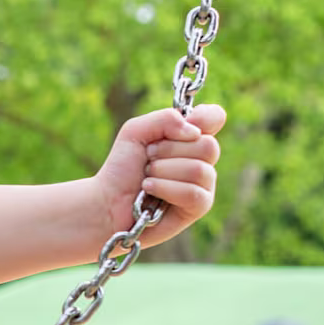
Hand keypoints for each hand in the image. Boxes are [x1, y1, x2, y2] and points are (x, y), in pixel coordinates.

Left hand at [92, 104, 224, 247]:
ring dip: (163, 171)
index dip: (206, 118)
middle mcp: (202, 159)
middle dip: (169, 151)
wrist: (108, 199)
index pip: (215, 118)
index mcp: (190, 137)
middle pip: (208, 146)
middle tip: (149, 159)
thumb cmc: (123, 167)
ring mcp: (204, 184)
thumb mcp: (135, 131)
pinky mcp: (199, 206)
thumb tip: (194, 132)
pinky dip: (164, 188)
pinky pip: (192, 193)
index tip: (187, 124)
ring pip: (198, 170)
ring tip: (146, 177)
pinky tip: (149, 189)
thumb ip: (164, 119)